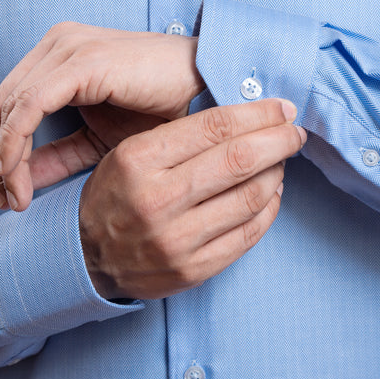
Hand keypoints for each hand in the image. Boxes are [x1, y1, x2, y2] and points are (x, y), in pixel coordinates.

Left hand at [0, 22, 203, 209]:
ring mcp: (67, 48)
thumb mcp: (99, 142)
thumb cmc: (163, 112)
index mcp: (60, 55)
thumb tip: (17, 180)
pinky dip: (15, 143)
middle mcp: (57, 44)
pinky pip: (29, 106)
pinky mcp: (80, 62)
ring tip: (11, 195)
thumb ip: (59, 156)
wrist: (208, 89)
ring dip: (1, 157)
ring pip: (8, 106)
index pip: (7, 102)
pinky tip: (15, 172)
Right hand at [79, 98, 305, 299]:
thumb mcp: (130, 152)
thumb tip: (248, 116)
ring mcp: (176, 240)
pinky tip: (270, 192)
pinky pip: (249, 234)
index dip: (258, 114)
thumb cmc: (115, 195)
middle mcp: (157, 200)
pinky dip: (269, 208)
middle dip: (279, 141)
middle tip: (294, 132)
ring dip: (276, 173)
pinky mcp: (193, 270)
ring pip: (251, 198)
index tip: (282, 108)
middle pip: (239, 161)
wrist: (85, 258)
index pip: (214, 127)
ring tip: (279, 161)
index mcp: (138, 160)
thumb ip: (182, 136)